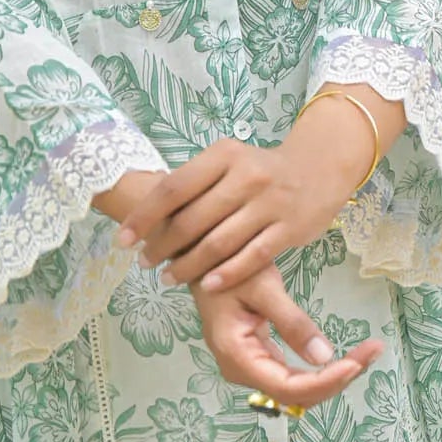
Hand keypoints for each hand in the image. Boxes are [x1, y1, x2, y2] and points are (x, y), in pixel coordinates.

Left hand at [115, 136, 358, 292]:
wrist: (319, 167)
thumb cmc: (261, 170)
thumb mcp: (229, 162)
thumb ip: (196, 184)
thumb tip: (148, 216)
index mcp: (224, 155)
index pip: (173, 188)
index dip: (144, 216)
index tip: (123, 239)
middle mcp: (246, 176)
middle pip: (192, 220)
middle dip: (162, 246)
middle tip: (145, 263)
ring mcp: (269, 203)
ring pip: (219, 243)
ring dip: (188, 266)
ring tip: (169, 278)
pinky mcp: (289, 228)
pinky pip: (251, 257)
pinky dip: (226, 274)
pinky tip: (206, 285)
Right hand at [191, 263, 382, 409]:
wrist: (203, 258)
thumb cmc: (227, 265)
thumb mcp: (263, 286)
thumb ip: (292, 322)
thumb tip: (325, 357)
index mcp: (237, 356)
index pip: (286, 388)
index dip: (324, 382)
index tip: (356, 364)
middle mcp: (242, 370)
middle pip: (296, 394)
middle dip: (337, 378)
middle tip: (372, 351)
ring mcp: (251, 367)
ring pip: (298, 388)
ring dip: (333, 375)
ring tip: (367, 352)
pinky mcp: (260, 358)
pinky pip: (294, 375)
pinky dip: (322, 369)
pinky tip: (347, 357)